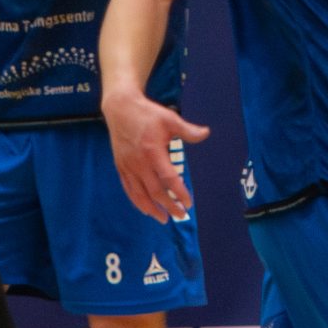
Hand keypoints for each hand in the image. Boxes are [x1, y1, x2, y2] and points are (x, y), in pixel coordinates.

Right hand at [104, 87, 210, 221]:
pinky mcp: (121, 167)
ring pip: (140, 194)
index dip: (179, 192)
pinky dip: (137, 202)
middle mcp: (139, 163)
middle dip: (169, 206)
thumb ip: (188, 130)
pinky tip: (145, 209)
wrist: (120, 108)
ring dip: (152, 209)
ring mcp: (128, 166)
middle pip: (155, 191)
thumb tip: (206, 133)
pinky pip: (128, 189)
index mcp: (153, 151)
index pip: (169, 178)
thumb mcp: (170, 118)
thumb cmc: (147, 114)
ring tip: (164, 219)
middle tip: (180, 215)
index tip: (189, 203)